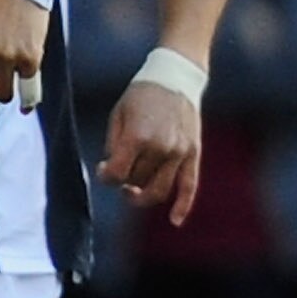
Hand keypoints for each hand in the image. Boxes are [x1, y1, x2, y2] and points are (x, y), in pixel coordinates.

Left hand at [100, 75, 202, 224]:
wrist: (175, 76)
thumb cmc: (140, 95)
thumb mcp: (118, 116)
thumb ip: (113, 146)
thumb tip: (110, 172)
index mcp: (137, 138)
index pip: (115, 175)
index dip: (105, 176)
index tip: (103, 168)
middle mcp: (161, 148)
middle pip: (136, 182)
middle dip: (122, 182)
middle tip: (118, 172)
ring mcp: (180, 153)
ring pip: (159, 190)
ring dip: (142, 196)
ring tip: (132, 191)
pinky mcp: (193, 154)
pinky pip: (189, 186)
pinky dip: (182, 206)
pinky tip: (174, 221)